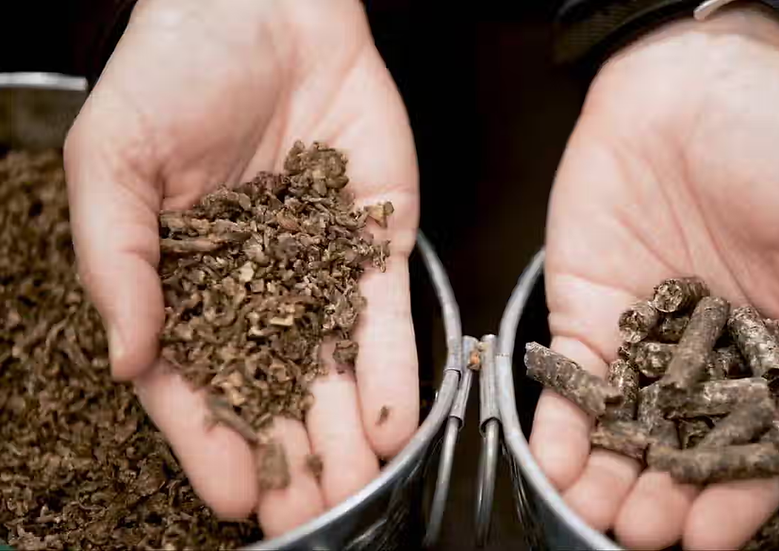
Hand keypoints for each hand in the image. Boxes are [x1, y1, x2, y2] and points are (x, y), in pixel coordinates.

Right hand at [65, 0, 418, 536]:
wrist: (265, 7)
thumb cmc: (171, 74)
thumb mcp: (114, 162)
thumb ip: (117, 262)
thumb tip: (126, 359)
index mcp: (182, 283)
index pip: (195, 381)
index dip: (210, 443)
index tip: (230, 499)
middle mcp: (253, 289)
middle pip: (273, 391)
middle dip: (290, 457)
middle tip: (308, 516)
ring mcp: (317, 270)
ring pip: (333, 368)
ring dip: (345, 433)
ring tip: (356, 489)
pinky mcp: (373, 242)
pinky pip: (383, 316)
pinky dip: (392, 369)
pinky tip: (394, 422)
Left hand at [530, 5, 778, 548]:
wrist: (698, 82)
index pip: (760, 452)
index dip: (739, 500)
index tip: (712, 538)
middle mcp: (708, 363)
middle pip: (683, 455)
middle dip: (663, 500)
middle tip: (643, 532)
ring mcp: (643, 343)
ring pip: (623, 433)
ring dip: (607, 480)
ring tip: (597, 515)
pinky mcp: (586, 314)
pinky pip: (570, 384)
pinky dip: (560, 427)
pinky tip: (555, 466)